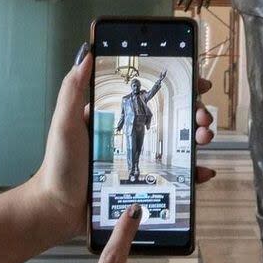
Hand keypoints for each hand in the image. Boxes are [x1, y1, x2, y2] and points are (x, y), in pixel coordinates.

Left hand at [35, 50, 216, 239]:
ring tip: (204, 137)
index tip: (198, 82)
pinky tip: (203, 171)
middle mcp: (133, 134)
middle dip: (195, 113)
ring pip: (179, 143)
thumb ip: (73, 89)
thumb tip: (86, 53)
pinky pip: (175, 176)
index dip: (179, 87)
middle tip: (202, 118)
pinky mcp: (146, 182)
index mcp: (117, 116)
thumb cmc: (60, 165)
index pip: (154, 95)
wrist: (59, 209)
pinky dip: (194, 172)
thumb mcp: (65, 123)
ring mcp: (142, 159)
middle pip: (174, 118)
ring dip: (198, 137)